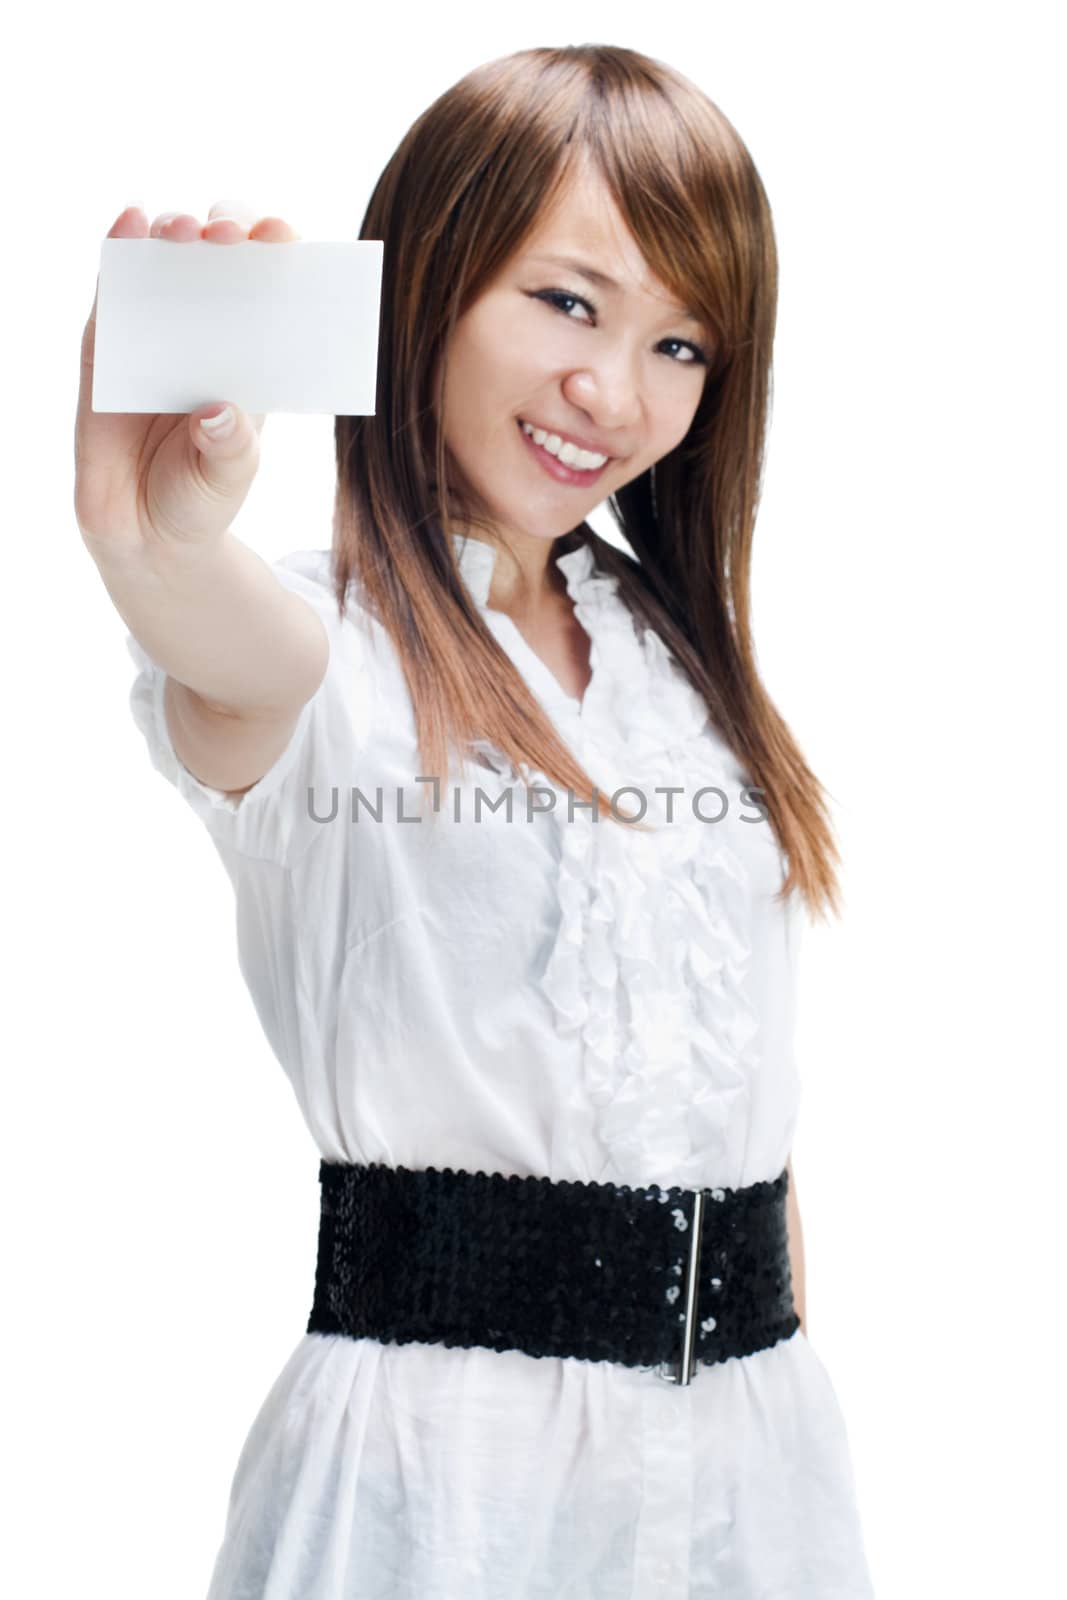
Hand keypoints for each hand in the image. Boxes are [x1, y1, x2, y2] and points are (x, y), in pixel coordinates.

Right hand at [74, 200, 299, 557]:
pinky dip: (119, 252)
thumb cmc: (200, 498)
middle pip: (218, 262)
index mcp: (248, 360)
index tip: (282, 237)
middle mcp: (204, 336)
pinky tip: (130, 223)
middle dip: (226, 233)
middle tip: (232, 232)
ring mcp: (153, 336)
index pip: (270, 292)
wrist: (144, 533)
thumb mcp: (228, 478)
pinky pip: (112, 293)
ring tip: (184, 230)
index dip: (277, 255)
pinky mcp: (105, 347)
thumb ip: (230, 449)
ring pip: (164, 265)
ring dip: (172, 235)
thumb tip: (219, 413)